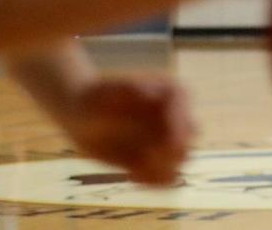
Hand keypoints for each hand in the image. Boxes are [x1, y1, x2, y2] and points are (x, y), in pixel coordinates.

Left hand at [57, 74, 194, 186]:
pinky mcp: (156, 159)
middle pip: (189, 140)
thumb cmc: (96, 96)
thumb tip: (150, 94)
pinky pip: (165, 177)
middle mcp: (177, 117)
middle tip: (143, 161)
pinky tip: (131, 176)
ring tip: (134, 172)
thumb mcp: (110, 91)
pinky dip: (152, 181)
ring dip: (162, 170)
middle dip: (171, 154)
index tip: (161, 148)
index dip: (177, 132)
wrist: (82, 114)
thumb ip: (130, 91)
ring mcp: (168, 139)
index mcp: (174, 94)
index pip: (185, 115)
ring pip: (180, 161)